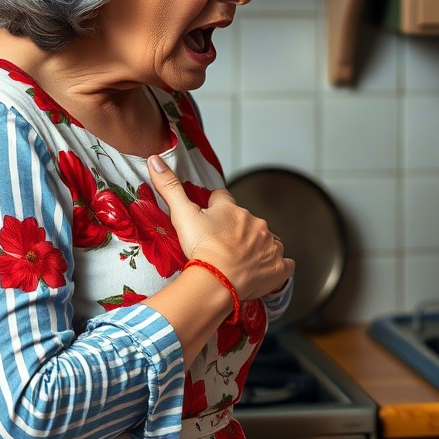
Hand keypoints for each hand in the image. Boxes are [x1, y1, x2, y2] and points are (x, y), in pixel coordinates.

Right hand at [147, 154, 293, 301]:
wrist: (218, 280)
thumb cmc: (201, 248)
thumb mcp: (182, 214)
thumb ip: (169, 187)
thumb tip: (153, 159)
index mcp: (232, 209)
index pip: (223, 199)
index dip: (214, 208)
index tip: (208, 219)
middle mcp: (255, 223)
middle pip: (245, 221)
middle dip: (236, 231)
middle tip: (221, 247)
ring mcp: (270, 244)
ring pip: (266, 240)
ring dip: (257, 248)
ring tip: (240, 262)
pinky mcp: (279, 266)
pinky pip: (284, 264)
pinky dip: (277, 267)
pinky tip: (265, 272)